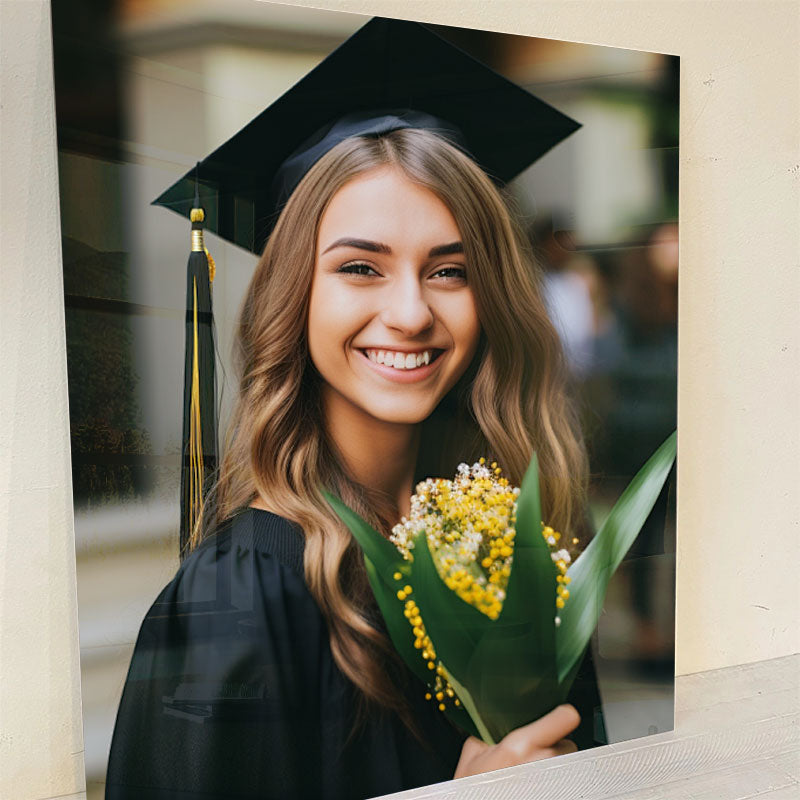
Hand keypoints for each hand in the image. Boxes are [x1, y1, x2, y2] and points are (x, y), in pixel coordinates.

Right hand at [454, 704, 579, 778]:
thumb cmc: (475, 789)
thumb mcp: (473, 752)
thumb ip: (489, 730)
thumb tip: (498, 718)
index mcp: (521, 745)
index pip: (566, 717)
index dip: (561, 714)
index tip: (556, 715)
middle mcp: (542, 763)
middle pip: (567, 742)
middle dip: (553, 744)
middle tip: (534, 750)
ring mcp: (551, 783)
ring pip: (566, 762)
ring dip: (554, 762)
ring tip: (533, 768)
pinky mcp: (555, 793)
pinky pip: (561, 779)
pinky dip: (552, 778)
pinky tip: (534, 781)